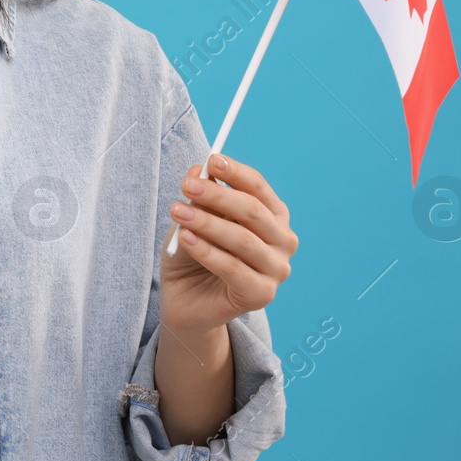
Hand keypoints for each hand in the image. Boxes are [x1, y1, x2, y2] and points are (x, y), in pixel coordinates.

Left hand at [160, 153, 297, 336]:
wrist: (186, 299)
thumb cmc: (195, 252)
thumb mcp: (193, 219)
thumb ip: (201, 198)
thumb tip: (199, 170)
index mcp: (272, 216)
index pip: (258, 188)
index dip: (236, 173)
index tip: (212, 160)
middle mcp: (282, 241)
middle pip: (252, 211)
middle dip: (217, 195)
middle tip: (186, 185)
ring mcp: (277, 269)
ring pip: (241, 239)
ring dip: (206, 222)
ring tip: (178, 211)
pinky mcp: (262, 294)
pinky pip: (233, 268)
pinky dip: (207, 251)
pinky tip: (186, 239)